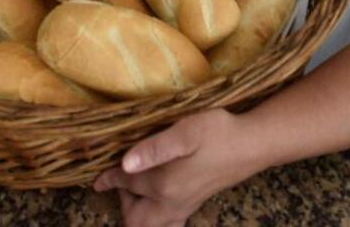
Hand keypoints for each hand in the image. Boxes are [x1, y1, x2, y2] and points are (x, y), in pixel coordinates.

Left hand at [93, 108, 261, 226]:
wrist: (251, 144)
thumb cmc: (218, 132)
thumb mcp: (186, 131)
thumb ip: (154, 148)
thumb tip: (124, 163)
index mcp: (164, 184)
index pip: (127, 184)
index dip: (109, 178)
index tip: (97, 178)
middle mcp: (171, 202)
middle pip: (135, 220)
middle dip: (123, 203)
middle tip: (123, 179)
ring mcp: (184, 206)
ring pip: (151, 226)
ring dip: (138, 214)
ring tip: (137, 192)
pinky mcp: (194, 204)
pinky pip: (169, 224)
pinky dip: (156, 220)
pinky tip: (159, 201)